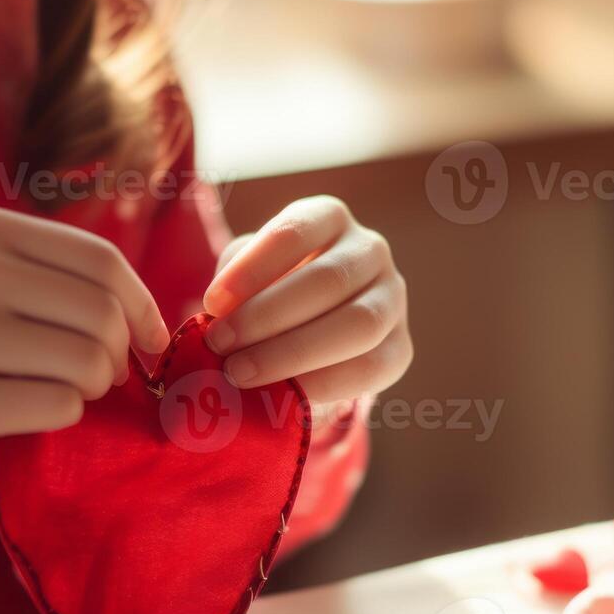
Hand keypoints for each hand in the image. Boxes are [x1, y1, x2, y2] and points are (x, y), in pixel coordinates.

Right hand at [0, 204, 169, 566]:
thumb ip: (33, 270)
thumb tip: (138, 307)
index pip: (100, 260)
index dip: (141, 303)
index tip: (149, 337)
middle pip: (102, 313)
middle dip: (116, 354)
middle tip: (96, 376)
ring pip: (87, 363)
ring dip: (90, 388)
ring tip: (57, 392)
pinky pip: (58, 408)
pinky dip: (60, 415)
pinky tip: (23, 411)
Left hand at [202, 196, 411, 405]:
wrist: (313, 333)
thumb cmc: (270, 292)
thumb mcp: (249, 274)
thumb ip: (235, 283)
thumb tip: (218, 314)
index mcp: (329, 218)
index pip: (293, 233)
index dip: (251, 269)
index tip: (212, 303)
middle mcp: (370, 250)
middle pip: (327, 280)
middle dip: (266, 317)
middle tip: (220, 344)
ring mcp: (393, 298)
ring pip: (357, 324)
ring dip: (292, 353)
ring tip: (241, 372)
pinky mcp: (401, 349)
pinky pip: (370, 368)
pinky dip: (323, 384)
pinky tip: (283, 395)